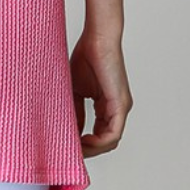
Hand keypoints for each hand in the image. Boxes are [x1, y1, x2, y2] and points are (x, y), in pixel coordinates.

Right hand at [69, 32, 133, 156]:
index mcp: (107, 105)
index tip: (67, 145)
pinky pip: (113, 134)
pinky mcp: (121, 105)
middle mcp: (117, 109)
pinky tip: (83, 142)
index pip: (99, 133)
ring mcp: (121, 108)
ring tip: (74, 148)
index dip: (84, 143)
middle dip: (87, 150)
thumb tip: (70, 130)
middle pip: (105, 142)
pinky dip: (98, 142)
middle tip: (68, 151)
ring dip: (92, 149)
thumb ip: (75, 109)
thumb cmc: (86, 56)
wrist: (97, 38)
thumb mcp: (76, 89)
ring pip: (110, 141)